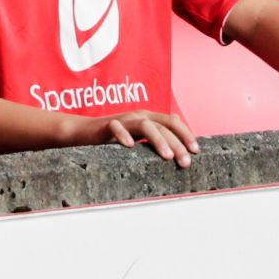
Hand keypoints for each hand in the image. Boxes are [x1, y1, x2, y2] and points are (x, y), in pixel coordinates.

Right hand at [64, 108, 195, 166]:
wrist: (82, 132)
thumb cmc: (113, 138)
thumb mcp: (138, 135)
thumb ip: (157, 130)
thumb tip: (177, 121)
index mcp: (148, 118)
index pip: (172, 121)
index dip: (186, 134)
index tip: (196, 151)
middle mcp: (138, 116)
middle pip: (163, 126)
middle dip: (177, 143)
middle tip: (186, 162)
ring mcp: (123, 119)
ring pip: (145, 125)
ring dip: (158, 140)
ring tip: (167, 157)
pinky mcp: (106, 126)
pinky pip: (116, 127)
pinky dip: (123, 135)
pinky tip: (130, 146)